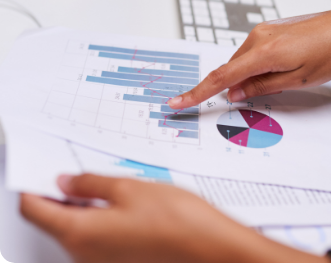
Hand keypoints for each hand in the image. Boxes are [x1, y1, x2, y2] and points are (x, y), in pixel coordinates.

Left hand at [20, 174, 328, 262]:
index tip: (40, 167)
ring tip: (98, 178)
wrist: (206, 246)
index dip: (33, 185)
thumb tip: (66, 181)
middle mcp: (83, 252)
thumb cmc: (172, 218)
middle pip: (52, 219)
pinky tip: (114, 196)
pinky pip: (92, 233)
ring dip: (78, 201)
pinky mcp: (116, 256)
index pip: (34, 209)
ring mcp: (100, 258)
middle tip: (72, 166)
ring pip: (73, 225)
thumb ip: (90, 184)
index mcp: (79, 233)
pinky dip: (94, 213)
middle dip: (57, 191)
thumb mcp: (127, 188)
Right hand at [169, 7, 330, 108]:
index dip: (198, 92)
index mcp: (263, 52)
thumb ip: (260, 86)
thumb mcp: (296, 79)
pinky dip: (255, 64)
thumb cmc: (330, 53)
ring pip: (242, 60)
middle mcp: (258, 36)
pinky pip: (252, 51)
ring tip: (281, 77)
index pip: (222, 76)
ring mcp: (263, 30)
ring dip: (249, 75)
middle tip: (256, 96)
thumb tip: (234, 92)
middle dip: (236, 86)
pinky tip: (277, 67)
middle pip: (232, 68)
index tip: (179, 102)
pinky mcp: (269, 28)